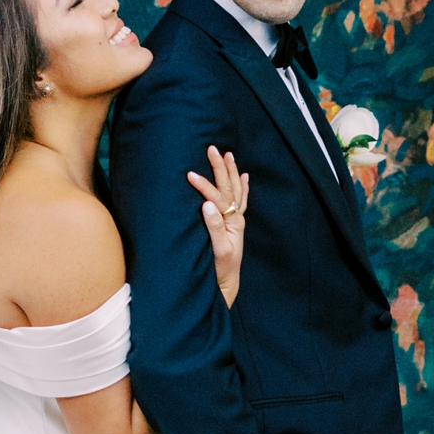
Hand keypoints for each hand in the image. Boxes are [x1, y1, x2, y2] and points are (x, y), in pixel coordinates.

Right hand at [187, 146, 249, 307]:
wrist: (226, 284)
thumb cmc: (220, 269)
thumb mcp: (218, 249)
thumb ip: (214, 227)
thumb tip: (206, 204)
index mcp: (232, 222)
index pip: (217, 198)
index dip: (204, 185)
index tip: (189, 174)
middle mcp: (236, 219)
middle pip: (229, 188)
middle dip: (221, 168)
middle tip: (213, 149)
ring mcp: (236, 221)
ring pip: (236, 191)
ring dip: (232, 172)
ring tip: (229, 155)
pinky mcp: (234, 226)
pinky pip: (241, 201)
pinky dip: (243, 188)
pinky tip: (244, 177)